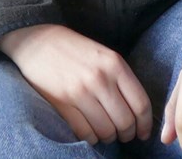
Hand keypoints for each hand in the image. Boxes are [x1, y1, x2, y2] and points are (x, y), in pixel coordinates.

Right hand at [0, 23, 152, 144]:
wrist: (36, 42)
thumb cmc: (73, 49)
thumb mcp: (103, 55)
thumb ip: (121, 78)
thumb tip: (137, 110)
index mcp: (115, 64)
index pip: (141, 104)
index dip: (145, 124)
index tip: (143, 132)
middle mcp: (100, 79)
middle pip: (125, 121)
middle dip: (128, 134)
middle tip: (124, 135)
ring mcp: (80, 92)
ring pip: (106, 130)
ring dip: (109, 137)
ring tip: (107, 133)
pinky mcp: (62, 104)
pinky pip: (85, 133)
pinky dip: (91, 138)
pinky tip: (91, 133)